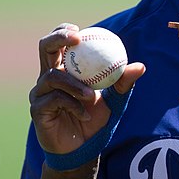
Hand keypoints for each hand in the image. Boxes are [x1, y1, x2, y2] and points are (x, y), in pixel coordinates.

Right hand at [29, 23, 144, 155]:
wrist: (83, 148)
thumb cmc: (96, 118)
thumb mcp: (114, 99)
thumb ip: (123, 83)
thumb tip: (140, 66)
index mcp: (65, 68)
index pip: (60, 42)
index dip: (65, 30)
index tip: (80, 30)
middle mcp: (48, 76)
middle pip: (45, 47)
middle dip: (58, 38)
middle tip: (76, 39)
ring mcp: (40, 92)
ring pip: (53, 76)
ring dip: (75, 84)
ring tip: (92, 96)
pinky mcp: (37, 109)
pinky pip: (53, 100)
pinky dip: (72, 105)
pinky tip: (84, 115)